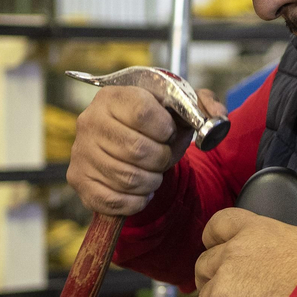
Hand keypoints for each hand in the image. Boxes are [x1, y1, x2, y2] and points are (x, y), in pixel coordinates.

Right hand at [67, 85, 227, 216]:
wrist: (125, 141)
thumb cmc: (154, 125)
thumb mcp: (179, 107)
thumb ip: (204, 105)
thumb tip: (218, 117)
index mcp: (113, 96)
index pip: (144, 113)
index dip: (165, 129)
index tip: (168, 132)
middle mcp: (90, 121)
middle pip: (137, 149)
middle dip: (162, 159)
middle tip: (163, 157)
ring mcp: (81, 152)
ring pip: (128, 178)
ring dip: (151, 180)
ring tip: (153, 172)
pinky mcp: (79, 180)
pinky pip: (115, 200)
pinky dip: (137, 200)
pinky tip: (141, 189)